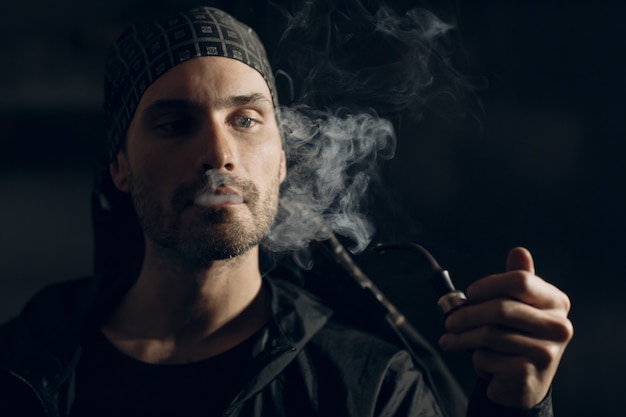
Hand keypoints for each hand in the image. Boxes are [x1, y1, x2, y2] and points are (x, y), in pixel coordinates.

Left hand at [438, 247, 572, 408]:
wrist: (526, 384)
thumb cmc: (519, 337)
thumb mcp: (520, 306)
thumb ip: (518, 280)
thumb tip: (519, 251)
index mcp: (556, 302)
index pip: (520, 280)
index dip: (489, 284)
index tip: (471, 293)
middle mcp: (558, 327)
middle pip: (500, 309)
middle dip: (467, 315)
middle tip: (450, 322)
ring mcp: (546, 352)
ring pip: (489, 335)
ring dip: (462, 338)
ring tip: (452, 340)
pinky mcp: (527, 374)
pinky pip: (486, 358)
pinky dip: (476, 360)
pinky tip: (481, 362)